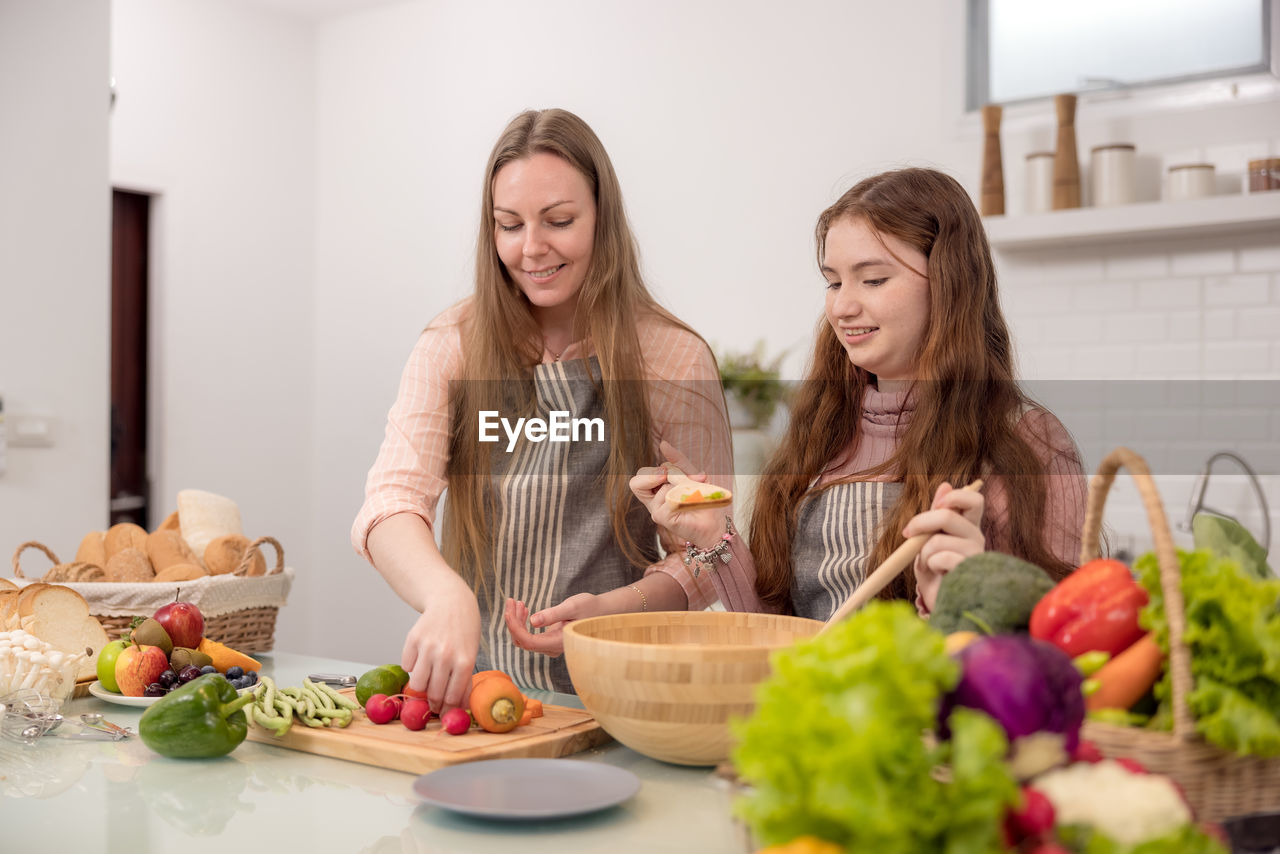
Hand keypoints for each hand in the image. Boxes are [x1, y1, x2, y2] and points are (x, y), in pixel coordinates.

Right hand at [401, 571, 480, 713]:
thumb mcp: (471, 654)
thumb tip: (458, 708)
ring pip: (417, 684)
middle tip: (434, 703)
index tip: (444, 712)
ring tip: (428, 679)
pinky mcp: (412, 639)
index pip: (453, 697)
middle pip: (433, 694)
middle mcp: (445, 655)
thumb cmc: (464, 630)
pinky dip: (412, 666)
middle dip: (434, 703)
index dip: (447, 709)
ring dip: (421, 686)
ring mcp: (427, 647)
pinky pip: (406, 666)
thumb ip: (464, 681)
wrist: (451, 601)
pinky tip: (421, 658)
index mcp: (464, 661)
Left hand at [503, 593, 600, 656]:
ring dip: (517, 621)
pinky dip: (523, 622)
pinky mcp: (549, 640)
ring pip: (524, 639)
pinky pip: (530, 636)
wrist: (602, 611)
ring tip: (518, 602)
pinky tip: (525, 609)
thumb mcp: (572, 607)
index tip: (508, 610)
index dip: (514, 627)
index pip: (528, 641)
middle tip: (512, 600)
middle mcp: (552, 648)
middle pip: (523, 640)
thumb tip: (532, 621)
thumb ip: (553, 614)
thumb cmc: (590, 607)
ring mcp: (550, 646)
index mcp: (558, 642)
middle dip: (513, 621)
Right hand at [629, 440, 726, 548]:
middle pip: (637, 481)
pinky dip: (684, 495)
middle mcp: (651, 502)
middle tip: (673, 479)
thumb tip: (663, 443)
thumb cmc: (700, 499)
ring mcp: (656, 510)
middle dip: (657, 475)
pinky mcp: (662, 518)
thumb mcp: (689, 474)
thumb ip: (676, 460)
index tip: (666, 471)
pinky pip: (669, 497)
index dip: (651, 471)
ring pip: (661, 486)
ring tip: (691, 494)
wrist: (713, 521)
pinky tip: (691, 501)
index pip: (640, 475)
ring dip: (681, 484)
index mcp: (654, 491)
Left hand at [903, 482, 984, 612]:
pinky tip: (937, 574)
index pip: (974, 499)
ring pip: (937, 540)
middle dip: (921, 522)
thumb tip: (945, 484)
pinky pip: (940, 558)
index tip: (935, 505)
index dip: (954, 497)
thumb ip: (937, 514)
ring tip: (927, 565)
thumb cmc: (935, 570)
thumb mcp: (931, 539)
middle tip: (907, 533)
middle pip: (948, 515)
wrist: (940, 601)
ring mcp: (975, 556)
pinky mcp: (969, 572)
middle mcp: (977, 538)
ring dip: (923, 553)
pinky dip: (930, 566)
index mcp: (969, 526)